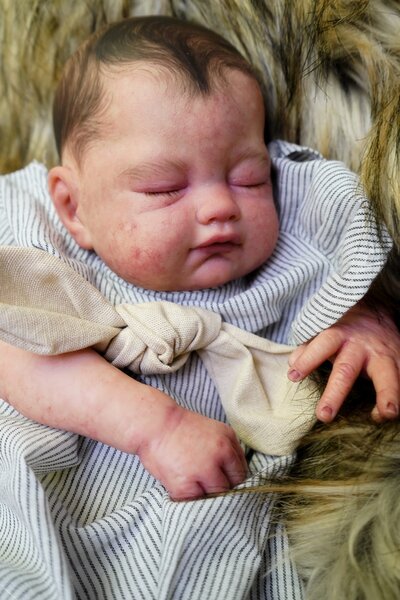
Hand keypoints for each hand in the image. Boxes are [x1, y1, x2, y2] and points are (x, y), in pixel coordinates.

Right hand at [137, 404, 247, 500]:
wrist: (154, 425)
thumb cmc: (182, 428)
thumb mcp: (215, 430)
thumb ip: (229, 450)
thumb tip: (236, 476)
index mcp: (227, 441)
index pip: (242, 473)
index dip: (236, 482)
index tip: (228, 485)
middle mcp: (219, 456)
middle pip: (231, 488)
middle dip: (223, 490)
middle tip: (212, 489)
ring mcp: (202, 472)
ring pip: (215, 498)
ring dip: (208, 498)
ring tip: (198, 491)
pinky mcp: (184, 486)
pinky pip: (195, 503)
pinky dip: (192, 501)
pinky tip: (187, 491)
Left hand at [287, 302, 399, 422]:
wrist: (378, 312)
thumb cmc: (345, 328)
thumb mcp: (325, 331)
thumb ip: (308, 347)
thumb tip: (291, 364)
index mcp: (338, 335)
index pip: (322, 346)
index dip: (308, 359)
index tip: (294, 376)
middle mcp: (361, 346)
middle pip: (347, 370)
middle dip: (335, 393)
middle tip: (323, 415)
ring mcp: (383, 355)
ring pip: (386, 375)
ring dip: (387, 395)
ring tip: (385, 414)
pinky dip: (396, 397)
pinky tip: (387, 414)